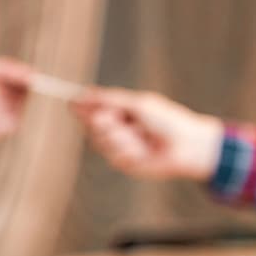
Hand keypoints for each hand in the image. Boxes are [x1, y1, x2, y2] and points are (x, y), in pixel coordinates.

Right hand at [71, 88, 223, 181]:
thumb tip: (82, 94)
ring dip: (119, 137)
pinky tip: (143, 150)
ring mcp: (118, 146)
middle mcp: (116, 128)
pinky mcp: (123, 162)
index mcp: (119, 110)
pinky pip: (113, 156)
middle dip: (101, 122)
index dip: (81, 107)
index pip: (92, 108)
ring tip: (139, 135)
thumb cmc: (166, 120)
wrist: (184, 146)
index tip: (71, 103)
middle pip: (91, 126)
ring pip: (100, 142)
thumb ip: (109, 100)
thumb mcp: (136, 104)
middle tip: (113, 118)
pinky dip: (128, 151)